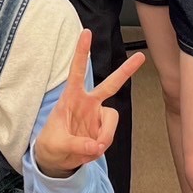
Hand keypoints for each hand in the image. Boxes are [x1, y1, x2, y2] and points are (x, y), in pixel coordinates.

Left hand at [33, 33, 144, 178]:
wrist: (54, 160)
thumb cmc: (51, 145)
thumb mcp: (58, 145)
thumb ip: (77, 145)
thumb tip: (96, 145)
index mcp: (70, 98)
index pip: (76, 70)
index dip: (82, 52)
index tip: (87, 32)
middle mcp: (87, 103)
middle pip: (110, 85)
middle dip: (125, 71)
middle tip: (140, 56)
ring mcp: (96, 116)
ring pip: (113, 119)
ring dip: (106, 135)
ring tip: (92, 147)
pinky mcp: (102, 130)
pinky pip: (109, 136)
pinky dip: (102, 145)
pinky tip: (91, 149)